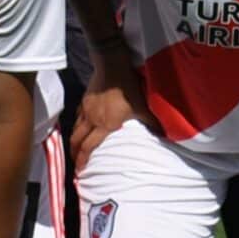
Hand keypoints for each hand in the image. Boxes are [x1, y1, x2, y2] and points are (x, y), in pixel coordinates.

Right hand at [70, 50, 157, 172]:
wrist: (112, 66)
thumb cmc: (127, 88)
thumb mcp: (142, 107)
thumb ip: (151, 122)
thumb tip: (165, 134)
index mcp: (105, 125)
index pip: (89, 147)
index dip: (83, 160)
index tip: (80, 171)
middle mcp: (92, 120)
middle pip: (77, 141)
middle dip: (75, 155)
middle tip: (75, 165)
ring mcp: (86, 109)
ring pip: (75, 129)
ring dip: (74, 142)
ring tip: (74, 150)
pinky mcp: (84, 100)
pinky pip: (77, 117)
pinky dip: (77, 125)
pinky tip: (79, 126)